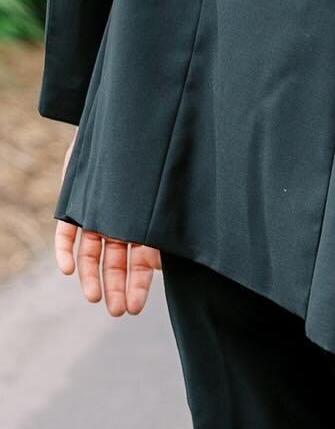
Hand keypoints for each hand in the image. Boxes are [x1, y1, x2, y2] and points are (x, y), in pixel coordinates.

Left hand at [53, 132, 161, 316]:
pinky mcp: (74, 201)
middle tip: (120, 311)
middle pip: (118, 259)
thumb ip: (167, 215)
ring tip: (96, 299)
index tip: (138, 306)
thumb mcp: (163, 186)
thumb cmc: (152, 150)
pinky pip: (68, 232)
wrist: (124, 117)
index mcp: (145, 216)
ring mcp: (96, 211)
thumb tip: (174, 253)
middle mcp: (121, 217)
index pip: (144, 256)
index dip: (141, 282)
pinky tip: (67, 270)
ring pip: (92, 251)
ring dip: (92, 277)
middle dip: (119, 286)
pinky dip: (67, 250)